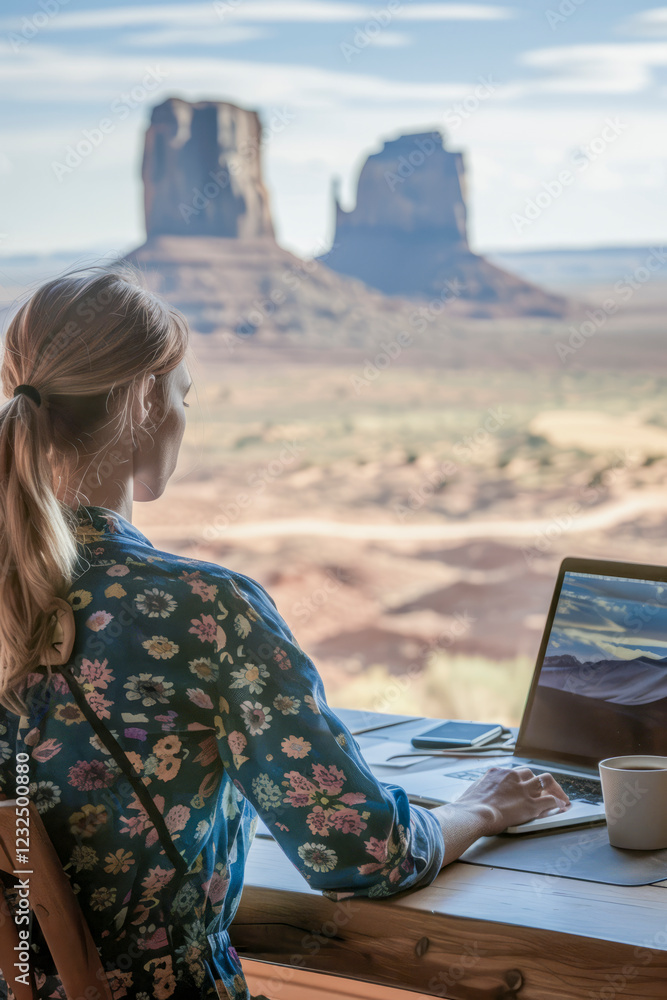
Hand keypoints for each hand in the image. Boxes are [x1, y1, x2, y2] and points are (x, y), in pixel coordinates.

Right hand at [453, 766, 570, 835]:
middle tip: (545, 791)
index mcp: (497, 773)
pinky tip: (561, 807)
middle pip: (532, 774)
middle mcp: (512, 777)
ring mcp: (523, 790)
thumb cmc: (468, 808)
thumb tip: (481, 797)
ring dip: (554, 789)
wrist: (472, 814)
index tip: (526, 786)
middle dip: (539, 783)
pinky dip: (558, 802)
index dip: (524, 780)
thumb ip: (483, 790)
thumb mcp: (474, 791)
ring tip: (560, 797)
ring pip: (546, 781)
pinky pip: (550, 800)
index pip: (516, 772)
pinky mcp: (531, 804)